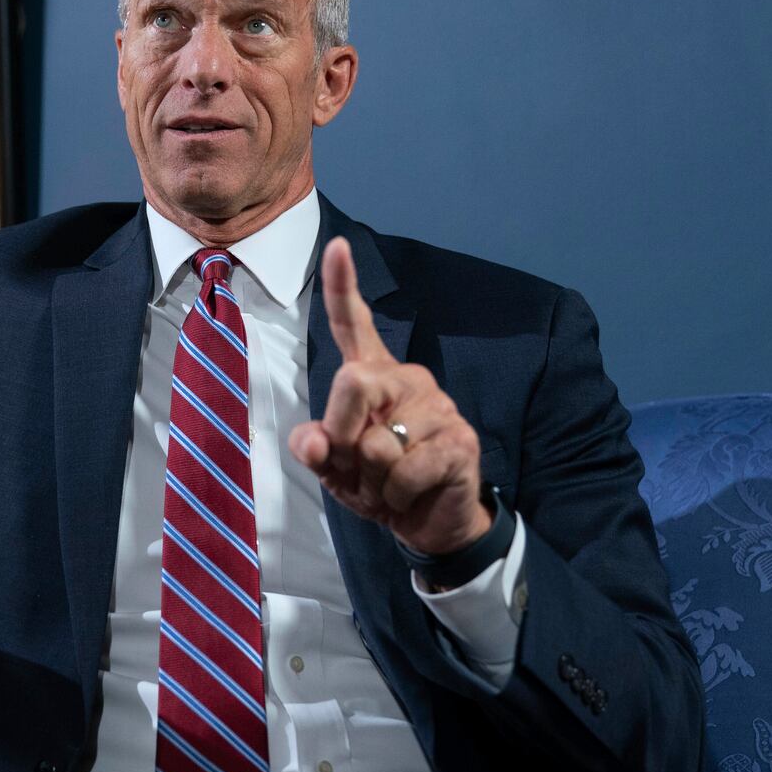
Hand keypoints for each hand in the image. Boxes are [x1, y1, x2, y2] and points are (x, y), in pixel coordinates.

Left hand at [289, 237, 491, 555]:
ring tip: (388, 483)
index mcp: (373, 375)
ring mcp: (438, 408)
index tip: (337, 246)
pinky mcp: (458, 442)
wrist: (427, 524)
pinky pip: (403, 471)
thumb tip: (314, 440)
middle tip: (358, 466)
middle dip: (342, 437)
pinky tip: (411, 493)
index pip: (354, 325)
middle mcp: (408, 380)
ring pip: (376, 443)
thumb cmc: (376, 484)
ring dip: (371, 480)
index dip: (343, 287)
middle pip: (353, 384)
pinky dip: (394, 495)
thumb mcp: (332, 468)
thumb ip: (313, 449)